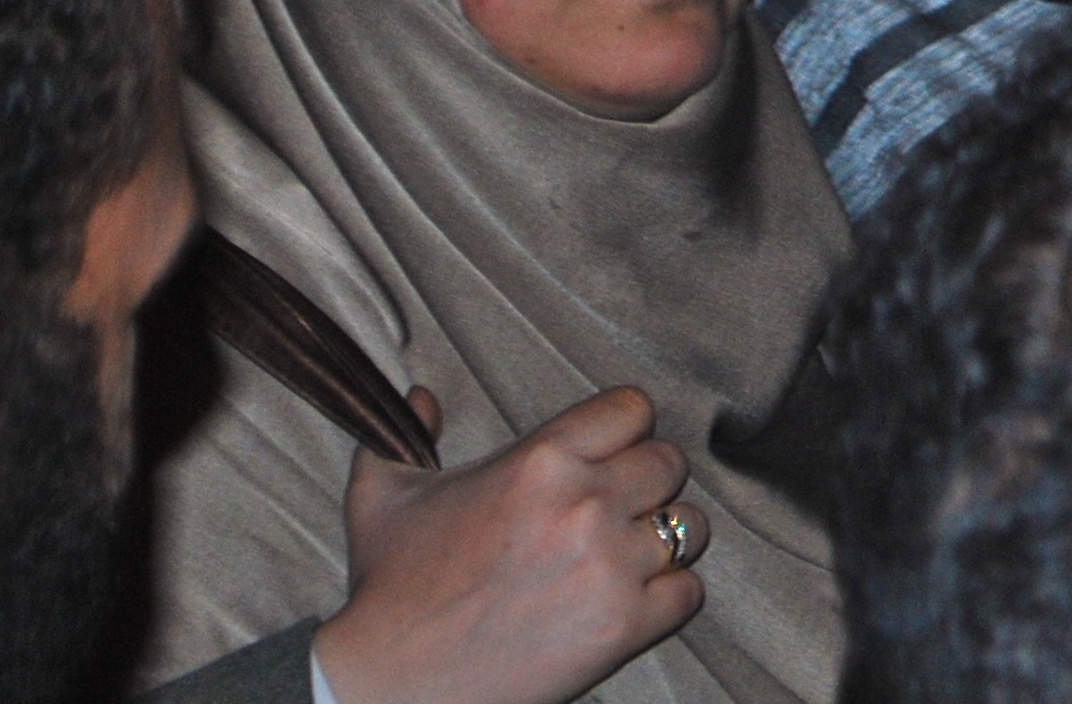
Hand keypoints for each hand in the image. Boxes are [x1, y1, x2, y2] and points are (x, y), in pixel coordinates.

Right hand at [317, 385, 701, 703]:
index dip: (623, 430)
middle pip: (669, 463)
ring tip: (627, 556)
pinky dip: (669, 597)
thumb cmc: (388, 592)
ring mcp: (610, 565)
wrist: (389, 685)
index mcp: (540, 461)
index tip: (607, 454)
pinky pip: (690, 591)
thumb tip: (423, 396)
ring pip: (690, 526)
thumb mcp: (381, 496)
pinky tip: (632, 600)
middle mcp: (585, 504)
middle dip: (646, 484)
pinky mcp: (624, 625)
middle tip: (614, 510)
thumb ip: (405, 433)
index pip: (634, 409)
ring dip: (664, 540)